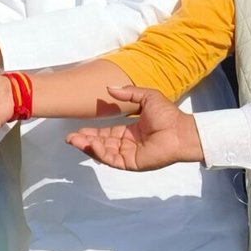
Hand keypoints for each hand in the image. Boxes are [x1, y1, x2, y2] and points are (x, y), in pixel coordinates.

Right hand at [65, 86, 203, 170]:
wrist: (180, 130)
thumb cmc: (167, 114)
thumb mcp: (146, 97)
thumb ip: (128, 94)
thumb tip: (109, 88)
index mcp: (130, 131)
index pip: (107, 133)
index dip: (93, 132)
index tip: (78, 129)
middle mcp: (128, 144)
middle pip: (102, 144)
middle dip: (86, 141)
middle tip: (70, 137)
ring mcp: (129, 155)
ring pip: (104, 152)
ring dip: (89, 147)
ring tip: (75, 140)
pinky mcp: (132, 163)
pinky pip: (113, 160)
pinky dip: (101, 153)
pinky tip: (92, 145)